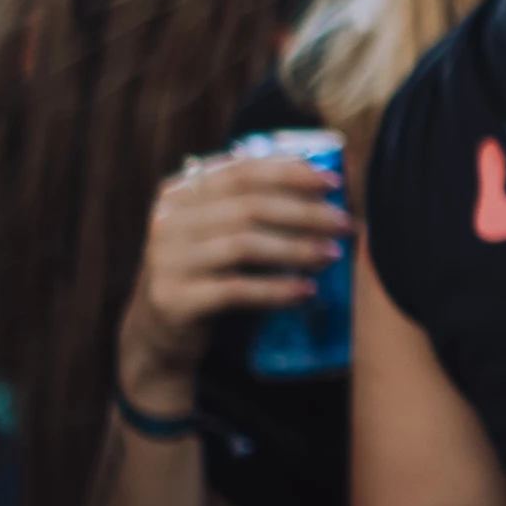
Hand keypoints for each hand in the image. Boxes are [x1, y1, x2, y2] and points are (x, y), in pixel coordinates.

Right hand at [122, 150, 345, 402]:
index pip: (241, 171)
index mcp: (180, 192)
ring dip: (297, 249)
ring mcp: (166, 260)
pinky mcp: (174, 299)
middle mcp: (168, 220)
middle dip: (305, 213)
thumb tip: (325, 182)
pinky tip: (306, 292)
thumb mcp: (216, 232)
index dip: (290, 173)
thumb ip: (251, 204)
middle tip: (345, 224)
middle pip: (249, 207)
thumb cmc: (205, 274)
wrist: (160, 333)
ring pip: (244, 245)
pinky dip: (276, 290)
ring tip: (332, 255)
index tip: (333, 182)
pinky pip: (236, 290)